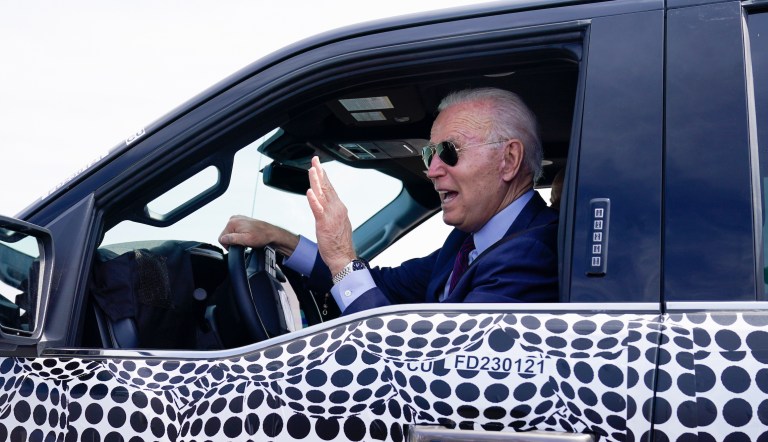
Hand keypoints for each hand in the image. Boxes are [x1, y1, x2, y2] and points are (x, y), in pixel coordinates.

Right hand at [219, 215, 298, 255]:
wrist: (272, 233)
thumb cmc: (262, 236)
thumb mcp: (246, 240)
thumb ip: (232, 239)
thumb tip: (222, 239)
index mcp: (232, 222)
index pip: (221, 238)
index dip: (228, 246)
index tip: (238, 247)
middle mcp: (234, 218)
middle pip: (226, 235)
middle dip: (234, 242)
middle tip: (244, 243)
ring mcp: (238, 219)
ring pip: (231, 234)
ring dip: (237, 239)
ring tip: (247, 240)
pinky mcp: (242, 221)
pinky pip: (236, 231)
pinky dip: (241, 235)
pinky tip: (248, 237)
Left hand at [306, 156, 355, 274]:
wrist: (343, 257)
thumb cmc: (339, 244)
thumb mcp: (337, 223)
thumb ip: (331, 212)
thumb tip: (325, 205)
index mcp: (339, 208)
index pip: (330, 188)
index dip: (324, 176)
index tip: (319, 167)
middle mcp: (336, 209)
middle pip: (326, 187)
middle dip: (320, 172)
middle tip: (315, 160)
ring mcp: (331, 215)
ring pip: (322, 195)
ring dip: (316, 181)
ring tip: (312, 170)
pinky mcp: (324, 224)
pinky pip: (318, 210)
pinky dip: (314, 200)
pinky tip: (309, 192)